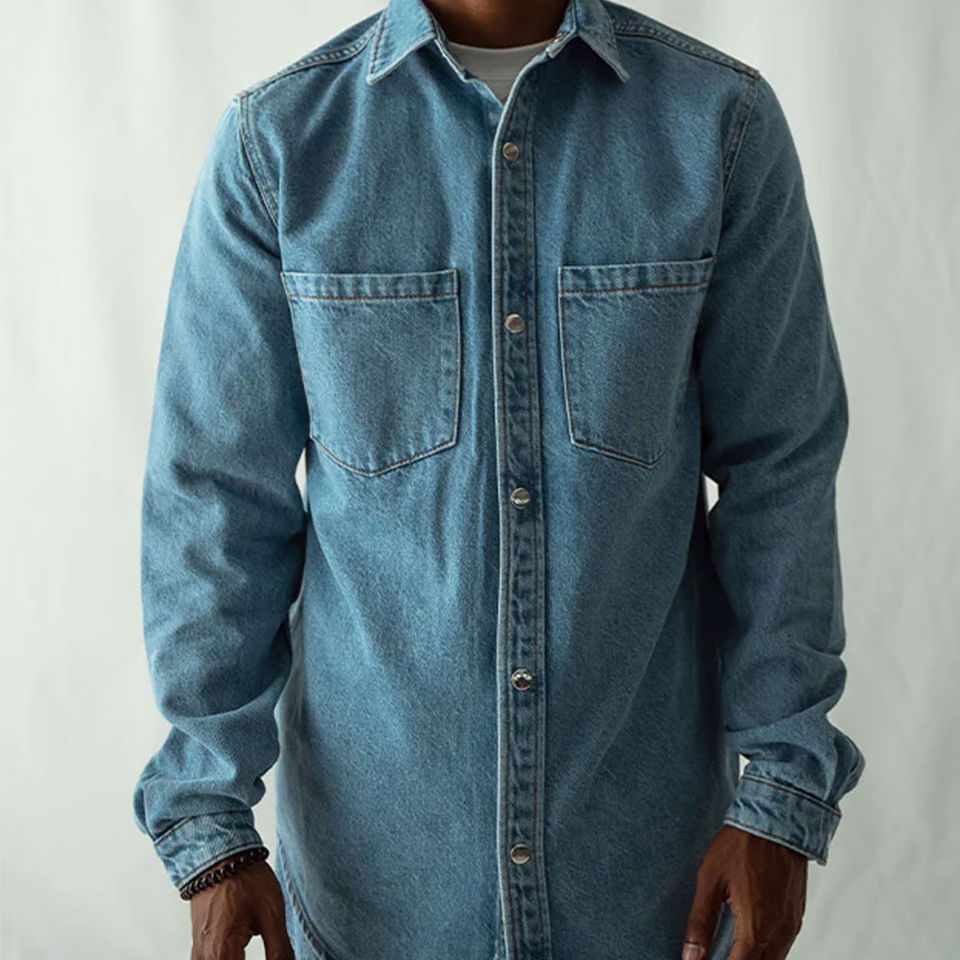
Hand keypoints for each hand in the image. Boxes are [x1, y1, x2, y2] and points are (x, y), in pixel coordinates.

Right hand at [189, 857, 294, 959]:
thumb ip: (280, 952)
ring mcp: (199, 953)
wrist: (220, 856)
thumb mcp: (272, 915)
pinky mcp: (200, 946)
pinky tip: (241, 954)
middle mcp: (205, 958)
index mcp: (222, 953)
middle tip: (273, 953)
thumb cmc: (246, 880)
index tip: (278, 958)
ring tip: (251, 946)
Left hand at [680, 824, 807, 959]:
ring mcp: (791, 925)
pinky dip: (768, 951)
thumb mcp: (710, 880)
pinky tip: (752, 940)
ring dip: (755, 959)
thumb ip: (700, 921)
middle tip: (718, 955)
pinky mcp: (797, 915)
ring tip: (732, 952)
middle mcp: (778, 933)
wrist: (776, 822)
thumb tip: (690, 956)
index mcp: (754, 928)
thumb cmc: (740, 846)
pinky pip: (784, 946)